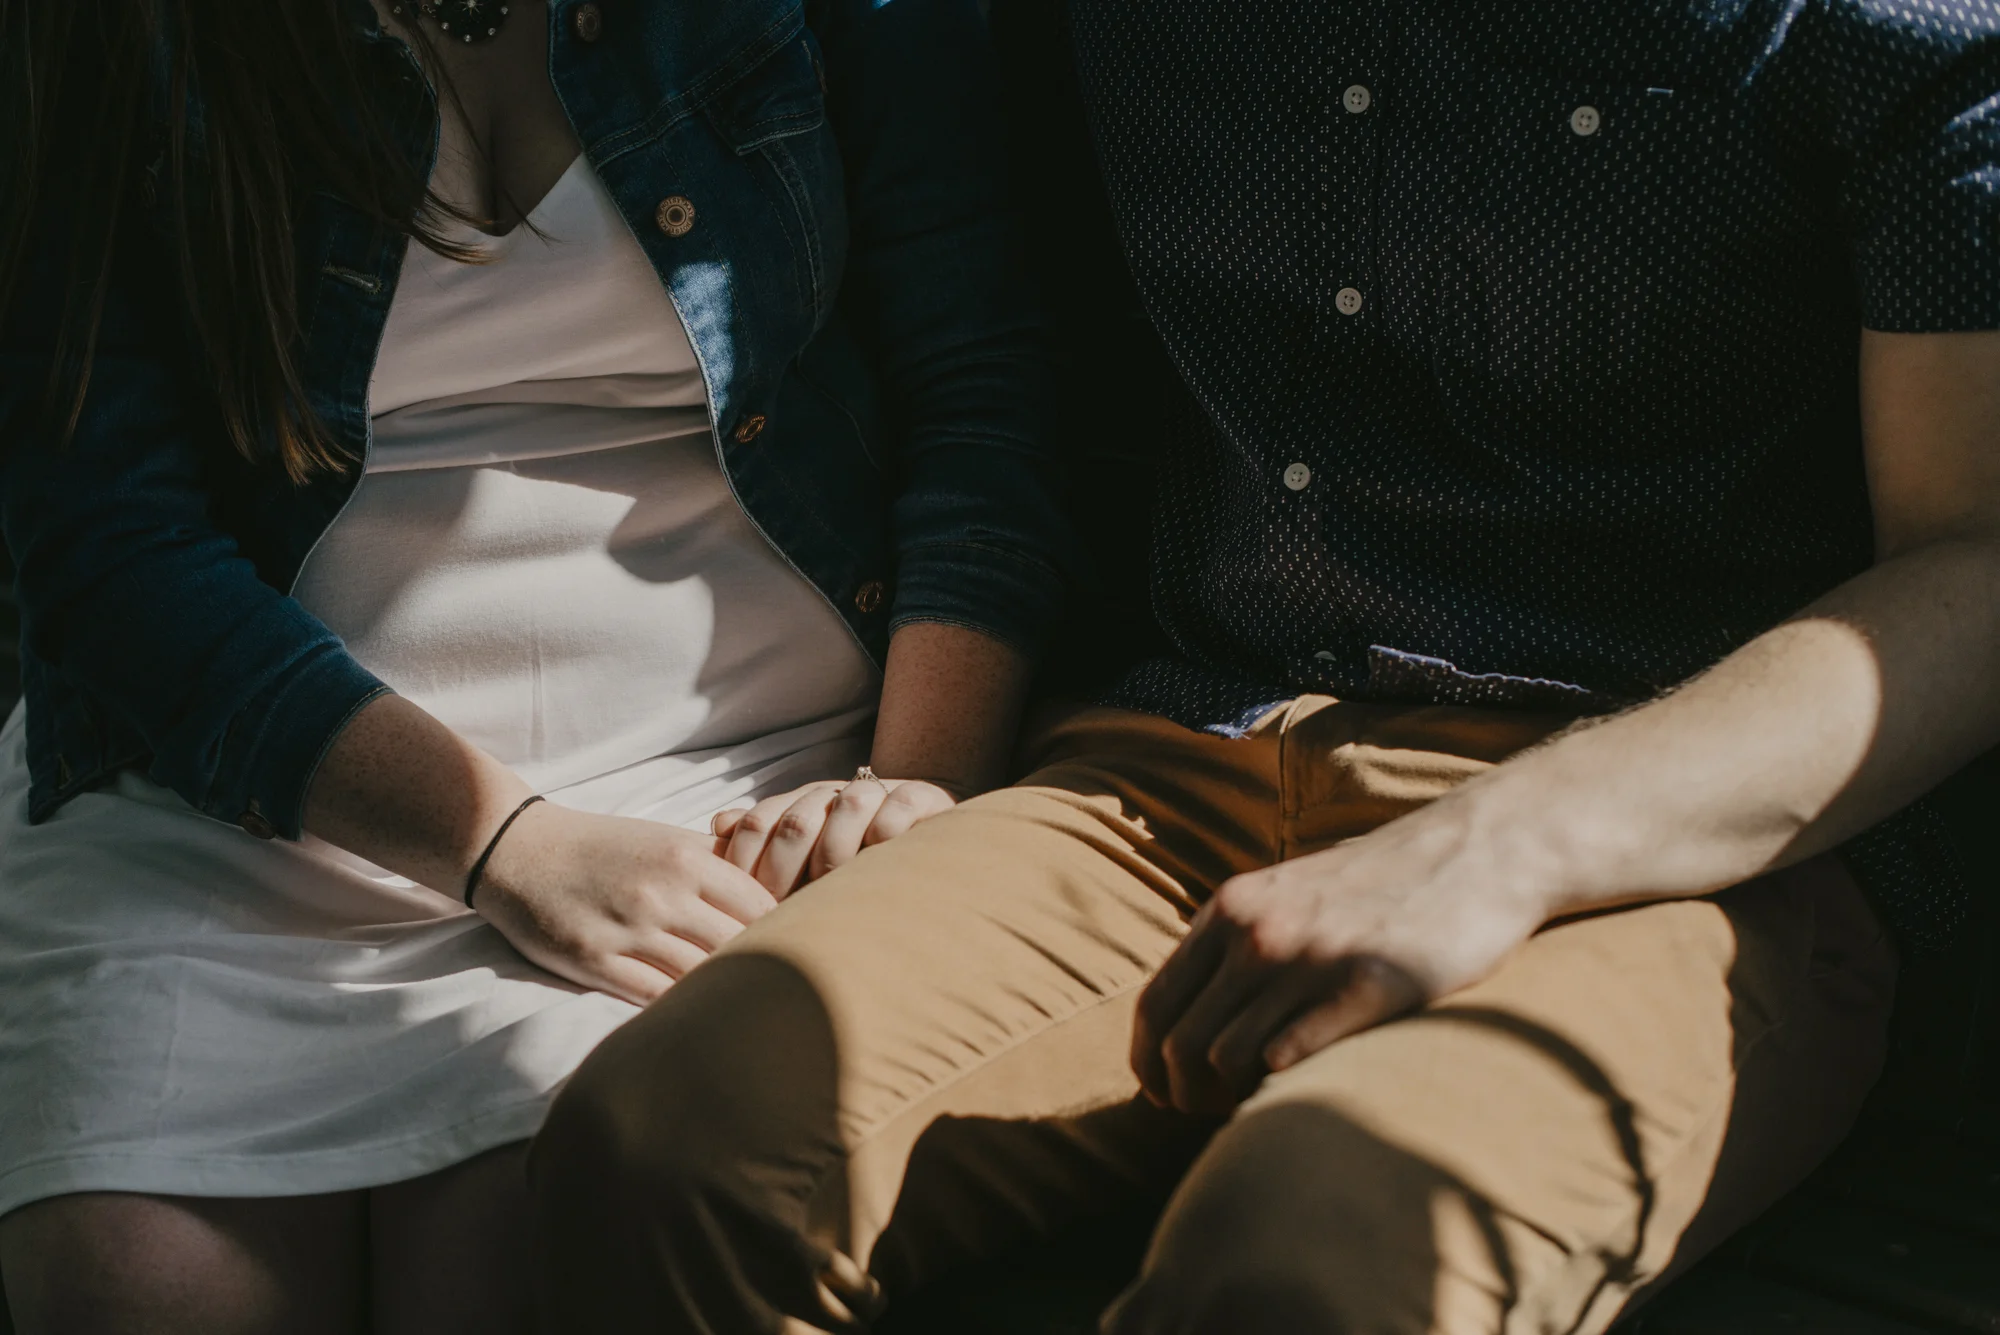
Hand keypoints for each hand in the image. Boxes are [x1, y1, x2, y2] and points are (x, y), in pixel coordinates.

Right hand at [470, 802, 780, 1005]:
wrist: (519, 849)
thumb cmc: (603, 846)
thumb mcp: (663, 838)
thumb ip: (718, 862)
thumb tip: (776, 889)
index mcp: (686, 858)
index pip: (762, 904)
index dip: (783, 927)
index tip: (793, 944)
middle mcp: (662, 894)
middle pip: (739, 944)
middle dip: (763, 965)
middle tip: (781, 986)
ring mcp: (627, 931)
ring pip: (700, 976)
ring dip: (722, 992)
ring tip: (744, 1007)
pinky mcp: (594, 962)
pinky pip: (654, 996)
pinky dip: (679, 1006)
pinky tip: (695, 1013)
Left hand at [712, 775, 958, 895]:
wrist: (927, 840)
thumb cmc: (855, 865)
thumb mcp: (805, 864)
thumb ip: (764, 845)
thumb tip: (719, 824)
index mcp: (799, 807)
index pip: (758, 823)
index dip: (748, 864)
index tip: (749, 907)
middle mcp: (833, 795)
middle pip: (797, 821)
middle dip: (786, 871)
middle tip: (785, 911)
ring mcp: (877, 794)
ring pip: (848, 807)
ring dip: (837, 853)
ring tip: (835, 891)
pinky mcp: (920, 797)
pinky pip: (899, 805)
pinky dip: (888, 832)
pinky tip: (883, 861)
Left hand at [1131, 798, 1550, 1115]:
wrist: (1476, 851)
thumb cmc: (1379, 886)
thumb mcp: (1285, 893)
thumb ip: (1235, 940)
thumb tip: (1186, 1012)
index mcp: (1230, 909)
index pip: (1155, 1005)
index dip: (1148, 1063)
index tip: (1164, 1095)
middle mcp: (1258, 931)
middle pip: (1182, 1043)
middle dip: (1185, 1094)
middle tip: (1210, 1114)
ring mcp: (1310, 957)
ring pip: (1228, 1057)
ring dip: (1232, 1097)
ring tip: (1254, 1105)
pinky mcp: (1368, 986)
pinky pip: (1292, 1053)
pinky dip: (1281, 1080)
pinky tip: (1296, 1083)